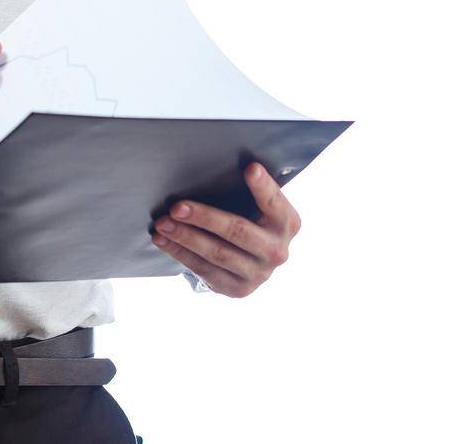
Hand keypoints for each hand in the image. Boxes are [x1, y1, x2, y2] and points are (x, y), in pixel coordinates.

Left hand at [149, 163, 300, 297]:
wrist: (255, 260)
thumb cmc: (250, 218)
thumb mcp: (258, 205)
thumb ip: (249, 191)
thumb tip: (219, 159)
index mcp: (287, 223)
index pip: (274, 202)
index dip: (263, 186)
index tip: (250, 168)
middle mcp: (277, 251)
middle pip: (238, 231)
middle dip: (204, 217)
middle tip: (176, 207)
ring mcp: (259, 274)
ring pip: (216, 253)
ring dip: (185, 237)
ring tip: (162, 223)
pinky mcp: (238, 289)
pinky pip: (204, 269)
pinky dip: (180, 253)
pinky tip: (163, 240)